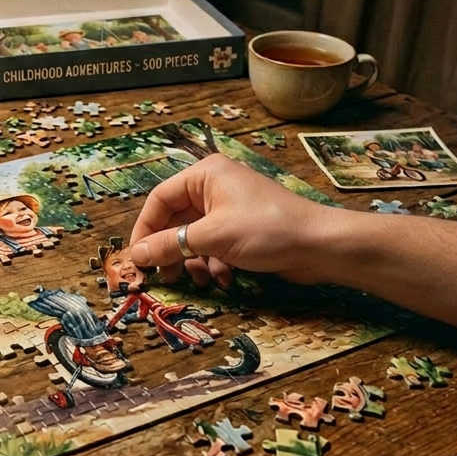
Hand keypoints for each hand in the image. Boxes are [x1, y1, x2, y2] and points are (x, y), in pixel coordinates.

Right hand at [129, 154, 333, 287]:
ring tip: (201, 280)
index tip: (137, 257)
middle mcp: (215, 187)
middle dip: (172, 250)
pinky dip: (215, 264)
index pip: (160, 199)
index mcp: (205, 175)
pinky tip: (225, 279)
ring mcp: (230, 209)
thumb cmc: (265, 230)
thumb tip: (135, 255)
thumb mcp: (212, 238)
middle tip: (165, 276)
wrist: (320, 246)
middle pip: (176, 220)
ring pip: (194, 237)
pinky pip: (214, 246)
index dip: (145, 229)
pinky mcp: (242, 230)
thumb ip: (170, 245)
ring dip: (194, 262)